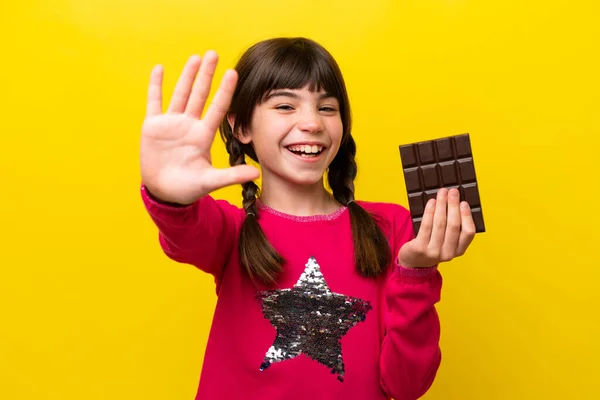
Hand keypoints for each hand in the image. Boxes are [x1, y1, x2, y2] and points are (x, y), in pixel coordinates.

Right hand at [140, 51, 259, 204]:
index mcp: (203, 136)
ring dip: (187, 76)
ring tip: (195, 57)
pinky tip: (159, 68)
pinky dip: (155, 86)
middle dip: (206, 74)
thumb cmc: (188, 188)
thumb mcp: (211, 181)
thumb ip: (231, 176)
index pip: (217, 108)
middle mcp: (189, 125)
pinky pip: (154, 102)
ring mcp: (171, 124)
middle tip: (214, 54)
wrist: (164, 194)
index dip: (224, 91)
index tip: (234, 73)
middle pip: (199, 94)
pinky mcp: (153, 127)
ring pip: (180, 94)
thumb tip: (257, 174)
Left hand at [398, 188, 475, 267]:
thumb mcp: (446, 242)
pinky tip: (431, 202)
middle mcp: (448, 253)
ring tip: (441, 193)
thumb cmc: (432, 246)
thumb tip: (455, 202)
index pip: (468, 232)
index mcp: (459, 251)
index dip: (467, 216)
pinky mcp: (420, 248)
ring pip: (440, 224)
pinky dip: (429, 212)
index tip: (464, 202)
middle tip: (452, 191)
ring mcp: (433, 252)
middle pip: (453, 225)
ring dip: (441, 205)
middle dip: (453, 205)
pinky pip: (426, 226)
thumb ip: (452, 228)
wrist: (413, 262)